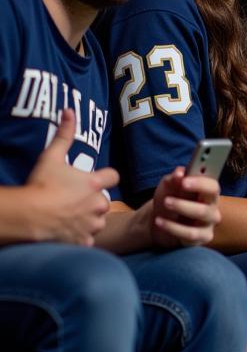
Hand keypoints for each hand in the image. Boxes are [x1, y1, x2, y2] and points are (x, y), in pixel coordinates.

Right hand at [24, 109, 116, 244]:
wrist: (27, 216)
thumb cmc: (39, 185)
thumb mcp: (51, 157)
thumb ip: (64, 135)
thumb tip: (70, 111)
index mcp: (95, 183)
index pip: (113, 176)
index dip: (104, 177)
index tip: (91, 179)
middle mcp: (99, 204)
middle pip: (104, 200)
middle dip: (92, 200)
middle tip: (71, 200)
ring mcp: (93, 224)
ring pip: (97, 221)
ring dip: (87, 219)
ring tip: (66, 216)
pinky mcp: (85, 241)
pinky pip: (87, 238)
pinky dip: (79, 236)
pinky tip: (65, 231)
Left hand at [149, 167, 221, 247]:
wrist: (160, 220)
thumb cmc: (170, 198)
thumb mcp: (169, 186)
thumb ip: (174, 178)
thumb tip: (179, 172)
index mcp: (208, 192)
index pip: (213, 187)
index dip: (200, 184)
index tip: (184, 181)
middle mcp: (212, 208)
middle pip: (207, 208)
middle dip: (185, 204)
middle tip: (167, 200)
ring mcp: (208, 225)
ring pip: (199, 223)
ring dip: (179, 215)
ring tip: (162, 210)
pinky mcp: (201, 238)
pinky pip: (190, 235)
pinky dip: (172, 228)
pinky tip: (159, 222)